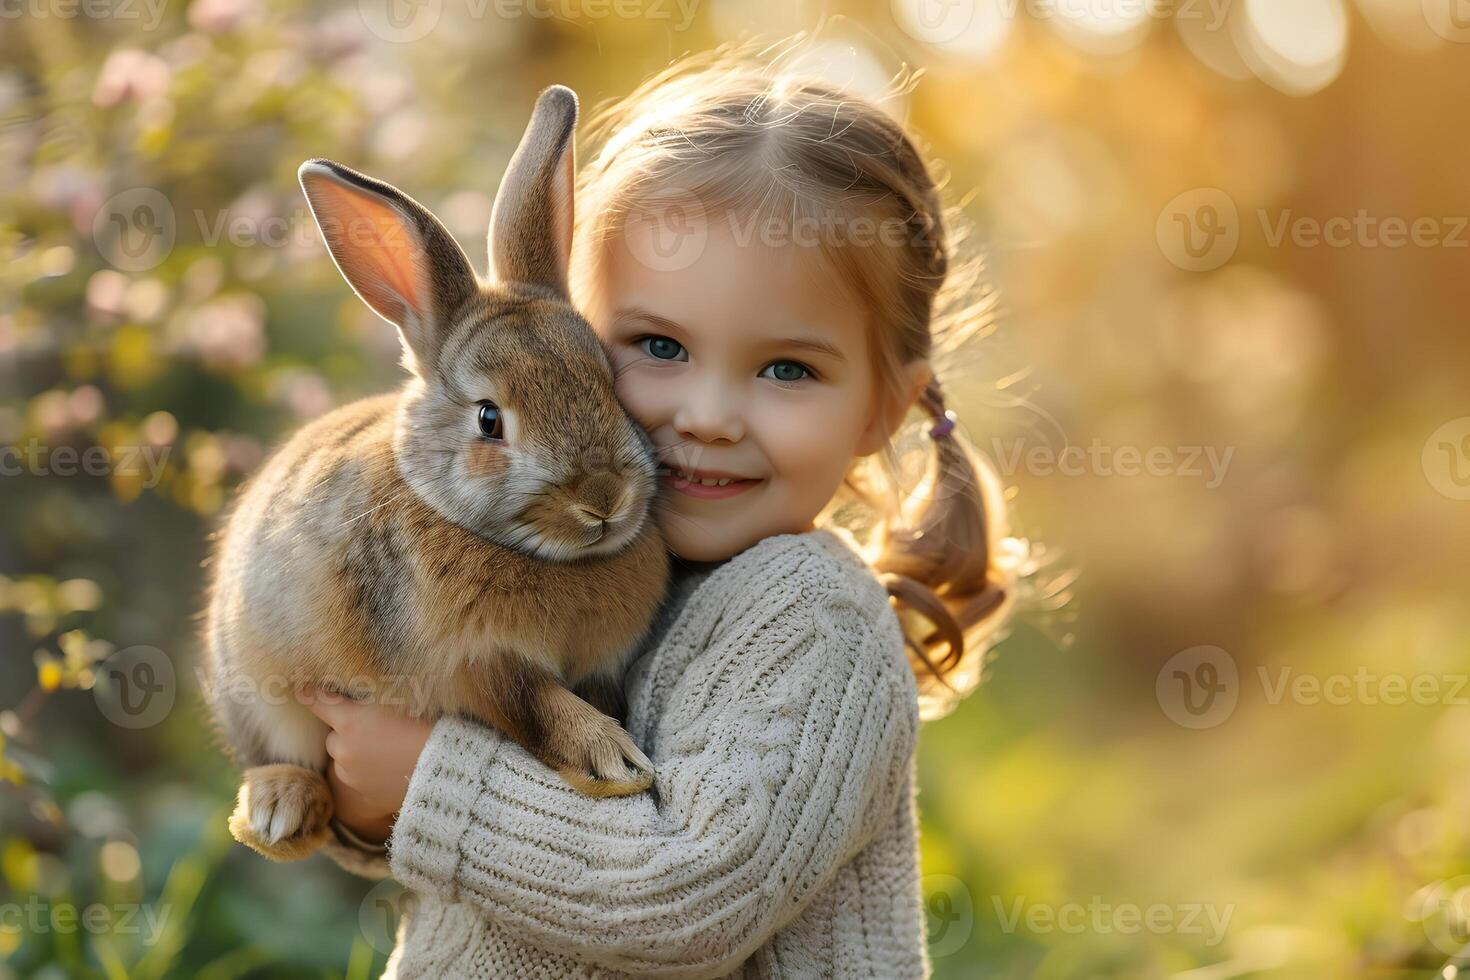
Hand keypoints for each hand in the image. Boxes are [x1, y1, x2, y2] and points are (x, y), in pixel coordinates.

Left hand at [297, 686, 433, 845]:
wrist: (445, 766)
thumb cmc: (428, 725)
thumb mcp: (400, 699)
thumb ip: (369, 697)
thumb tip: (351, 694)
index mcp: (350, 720)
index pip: (319, 702)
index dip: (308, 693)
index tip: (299, 688)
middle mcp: (343, 748)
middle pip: (334, 736)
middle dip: (348, 733)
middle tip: (379, 730)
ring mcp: (350, 774)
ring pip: (344, 760)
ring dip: (355, 755)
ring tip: (387, 752)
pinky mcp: (360, 795)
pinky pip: (356, 780)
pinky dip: (366, 774)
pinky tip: (390, 769)